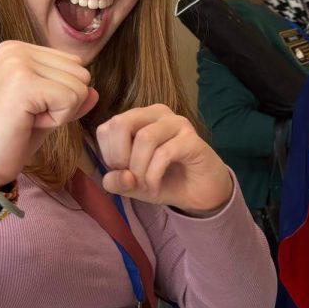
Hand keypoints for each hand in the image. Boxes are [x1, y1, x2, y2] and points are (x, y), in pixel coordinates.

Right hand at [0, 41, 98, 183]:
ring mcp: (17, 63)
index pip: (74, 64)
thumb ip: (71, 96)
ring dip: (60, 113)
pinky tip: (29, 123)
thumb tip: (95, 91)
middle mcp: (15, 49)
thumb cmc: (11, 137)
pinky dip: (56, 120)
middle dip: (64, 103)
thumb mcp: (48, 111)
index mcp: (17, 48)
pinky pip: (70, 100)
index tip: (31, 108)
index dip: (62, 95)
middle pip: (81, 74)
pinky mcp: (23, 83)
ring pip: (79, 87)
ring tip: (28, 119)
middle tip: (29, 115)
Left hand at [95, 105, 232, 213]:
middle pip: (122, 122)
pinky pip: (164, 153)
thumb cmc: (166, 181)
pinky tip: (155, 188)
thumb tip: (117, 175)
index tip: (122, 173)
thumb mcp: (134, 185)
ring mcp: (177, 123)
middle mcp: (157, 114)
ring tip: (145, 186)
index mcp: (139, 118)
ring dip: (139, 169)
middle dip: (119, 156)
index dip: (107, 155)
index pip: (107, 127)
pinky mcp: (193, 139)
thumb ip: (117, 181)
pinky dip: (154, 176)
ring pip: (144, 137)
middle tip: (129, 178)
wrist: (201, 193)